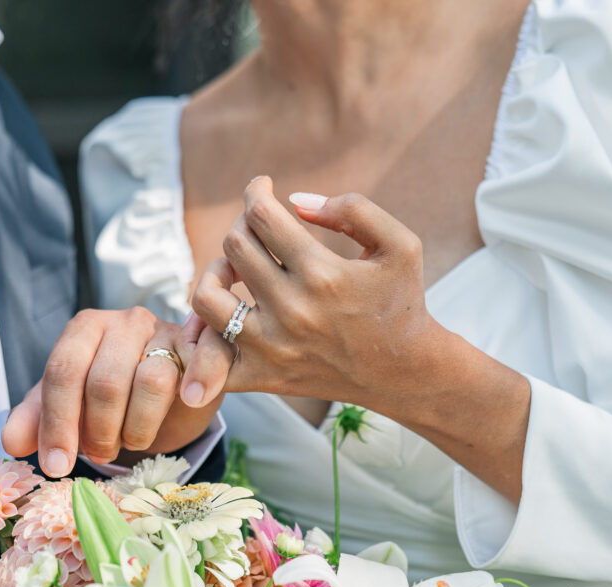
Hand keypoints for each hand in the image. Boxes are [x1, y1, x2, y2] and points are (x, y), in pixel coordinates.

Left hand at [2, 307, 223, 476]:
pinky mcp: (207, 345)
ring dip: (138, 428)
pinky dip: (200, 379)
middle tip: (99, 454)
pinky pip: (206, 357)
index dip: (57, 422)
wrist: (170, 390)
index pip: (63, 370)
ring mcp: (169, 331)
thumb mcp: (68, 407)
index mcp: (85, 328)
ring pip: (152, 381)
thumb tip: (12, 443)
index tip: (56, 465)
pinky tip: (189, 401)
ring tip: (133, 441)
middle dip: (98, 432)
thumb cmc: (114, 396)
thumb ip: (37, 420)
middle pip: (105, 381)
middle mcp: (126, 322)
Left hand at [184, 176, 530, 502]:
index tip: (263, 187)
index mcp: (323, 274)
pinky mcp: (263, 375)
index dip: (256, 191)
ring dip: (216, 271)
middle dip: (243, 224)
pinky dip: (207, 331)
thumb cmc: (401, 302)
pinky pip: (210, 351)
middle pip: (234, 246)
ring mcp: (272, 347)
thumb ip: (353, 210)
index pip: (261, 215)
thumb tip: (295, 201)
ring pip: (207, 295)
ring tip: (236, 267)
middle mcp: (292, 310)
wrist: (405, 372)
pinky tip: (229, 312)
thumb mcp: (399, 244)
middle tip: (259, 227)